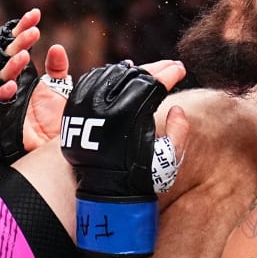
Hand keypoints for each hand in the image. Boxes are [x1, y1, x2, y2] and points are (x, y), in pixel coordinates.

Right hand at [0, 9, 68, 166]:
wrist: (55, 157)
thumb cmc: (54, 126)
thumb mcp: (59, 95)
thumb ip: (58, 71)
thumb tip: (56, 47)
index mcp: (15, 74)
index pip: (10, 45)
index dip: (20, 30)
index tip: (36, 15)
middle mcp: (2, 85)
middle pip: (0, 57)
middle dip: (15, 44)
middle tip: (33, 34)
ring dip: (8, 66)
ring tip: (24, 56)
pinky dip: (1, 95)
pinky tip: (13, 87)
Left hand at [61, 61, 188, 257]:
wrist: (105, 191)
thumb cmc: (139, 176)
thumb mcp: (168, 159)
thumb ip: (179, 132)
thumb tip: (177, 108)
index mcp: (132, 117)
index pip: (154, 84)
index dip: (170, 74)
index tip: (180, 69)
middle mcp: (107, 108)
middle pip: (134, 75)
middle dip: (155, 68)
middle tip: (169, 66)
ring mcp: (89, 107)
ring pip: (111, 74)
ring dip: (131, 70)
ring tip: (147, 71)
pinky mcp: (75, 109)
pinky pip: (91, 81)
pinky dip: (107, 75)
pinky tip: (120, 76)